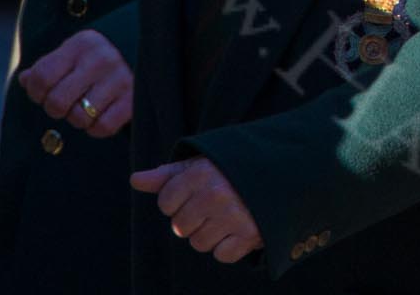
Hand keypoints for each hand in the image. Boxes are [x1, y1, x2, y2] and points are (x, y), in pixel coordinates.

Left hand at [19, 29, 131, 137]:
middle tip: (67, 104)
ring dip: (79, 119)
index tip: (44, 94)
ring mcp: (120, 78)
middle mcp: (101, 58)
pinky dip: (97, 128)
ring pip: (79, 118)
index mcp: (82, 44)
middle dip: (57, 109)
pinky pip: (101, 127)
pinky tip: (102, 114)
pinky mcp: (133, 99)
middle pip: (56, 103)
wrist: (145, 60)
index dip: (36, 93)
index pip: (40, 78)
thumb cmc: (95, 63)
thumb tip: (24, 80)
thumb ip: (45, 69)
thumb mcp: (70, 57)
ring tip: (87, 107)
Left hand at [132, 157, 263, 262]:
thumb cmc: (233, 169)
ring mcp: (233, 215)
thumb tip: (134, 180)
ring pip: (199, 243)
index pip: (165, 202)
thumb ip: (167, 175)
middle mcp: (215, 194)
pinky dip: (229, 247)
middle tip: (214, 205)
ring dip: (210, 235)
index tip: (196, 192)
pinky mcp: (250, 233)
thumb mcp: (201, 165)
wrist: (284, 170)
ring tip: (227, 217)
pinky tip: (238, 229)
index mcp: (201, 172)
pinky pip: (222, 255)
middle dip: (192, 220)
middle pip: (179, 227)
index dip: (177, 200)